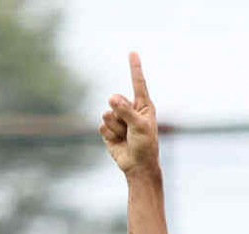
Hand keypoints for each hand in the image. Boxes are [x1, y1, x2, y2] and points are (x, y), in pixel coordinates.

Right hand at [100, 52, 159, 173]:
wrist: (138, 166)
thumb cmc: (145, 146)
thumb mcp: (140, 126)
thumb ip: (126, 110)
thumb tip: (111, 98)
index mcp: (143, 105)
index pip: (138, 83)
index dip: (135, 67)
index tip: (133, 52)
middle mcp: (130, 109)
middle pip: (116, 100)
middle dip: (121, 114)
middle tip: (131, 129)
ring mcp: (118, 119)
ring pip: (107, 113)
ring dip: (116, 127)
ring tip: (127, 136)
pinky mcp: (108, 129)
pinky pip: (102, 126)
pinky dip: (110, 135)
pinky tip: (119, 141)